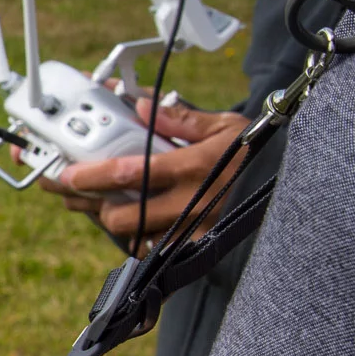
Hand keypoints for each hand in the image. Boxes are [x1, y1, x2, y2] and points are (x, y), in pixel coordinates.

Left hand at [40, 101, 247, 243]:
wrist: (287, 185)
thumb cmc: (252, 151)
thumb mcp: (222, 126)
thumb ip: (178, 117)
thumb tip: (139, 106)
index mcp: (193, 167)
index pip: (130, 174)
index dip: (91, 176)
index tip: (67, 174)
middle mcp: (191, 204)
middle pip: (122, 215)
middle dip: (92, 204)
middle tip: (73, 189)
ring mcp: (193, 231)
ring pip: (131, 236)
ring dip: (106, 219)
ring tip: (88, 202)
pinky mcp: (197, 249)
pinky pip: (152, 249)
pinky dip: (135, 236)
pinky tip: (127, 219)